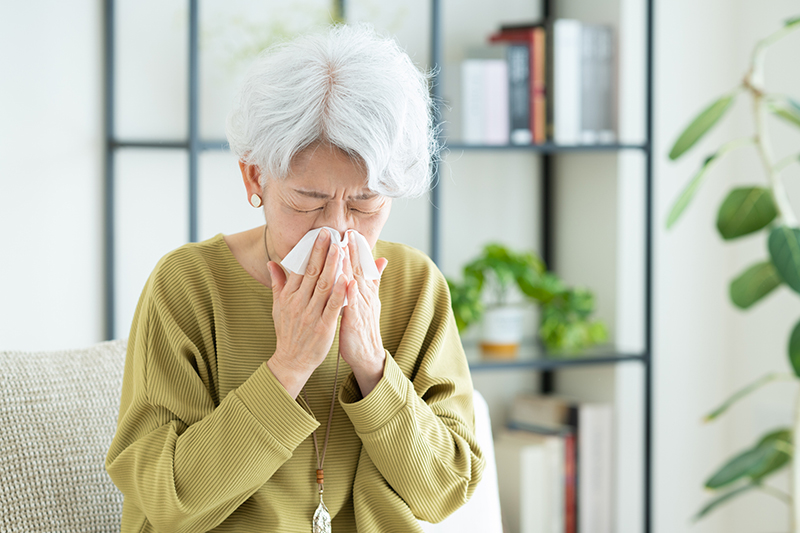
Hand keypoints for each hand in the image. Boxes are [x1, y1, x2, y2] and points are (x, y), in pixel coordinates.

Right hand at [266, 230, 346, 397]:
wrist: (291, 360)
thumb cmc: (287, 332)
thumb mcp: (277, 306)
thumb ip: (277, 283)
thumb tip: (272, 263)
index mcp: (290, 296)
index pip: (301, 268)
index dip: (311, 250)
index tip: (320, 235)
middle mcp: (299, 303)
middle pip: (313, 273)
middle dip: (322, 252)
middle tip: (330, 234)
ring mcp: (311, 314)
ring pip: (324, 286)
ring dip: (332, 267)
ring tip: (340, 249)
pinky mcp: (323, 327)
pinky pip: (332, 307)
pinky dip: (339, 293)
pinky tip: (347, 279)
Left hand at [338, 237, 388, 396]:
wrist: (366, 353)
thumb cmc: (362, 326)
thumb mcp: (369, 300)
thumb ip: (372, 280)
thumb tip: (381, 259)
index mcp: (364, 290)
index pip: (360, 266)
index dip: (357, 249)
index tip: (351, 231)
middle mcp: (364, 296)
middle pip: (358, 269)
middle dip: (354, 251)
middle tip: (348, 232)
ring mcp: (361, 307)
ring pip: (355, 283)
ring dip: (350, 266)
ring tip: (343, 250)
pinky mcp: (356, 320)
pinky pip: (353, 304)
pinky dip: (350, 293)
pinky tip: (347, 281)